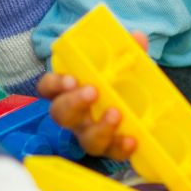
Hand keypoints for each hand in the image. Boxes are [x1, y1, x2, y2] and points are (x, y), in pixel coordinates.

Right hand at [37, 30, 149, 159]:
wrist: (141, 105)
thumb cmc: (120, 81)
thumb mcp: (122, 62)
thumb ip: (127, 50)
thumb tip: (137, 37)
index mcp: (72, 90)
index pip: (49, 87)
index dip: (54, 84)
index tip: (71, 79)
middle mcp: (76, 115)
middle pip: (61, 114)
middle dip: (73, 103)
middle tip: (92, 92)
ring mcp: (91, 133)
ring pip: (85, 139)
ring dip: (99, 128)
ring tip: (116, 114)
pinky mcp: (110, 147)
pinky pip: (111, 152)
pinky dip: (121, 147)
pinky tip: (133, 140)